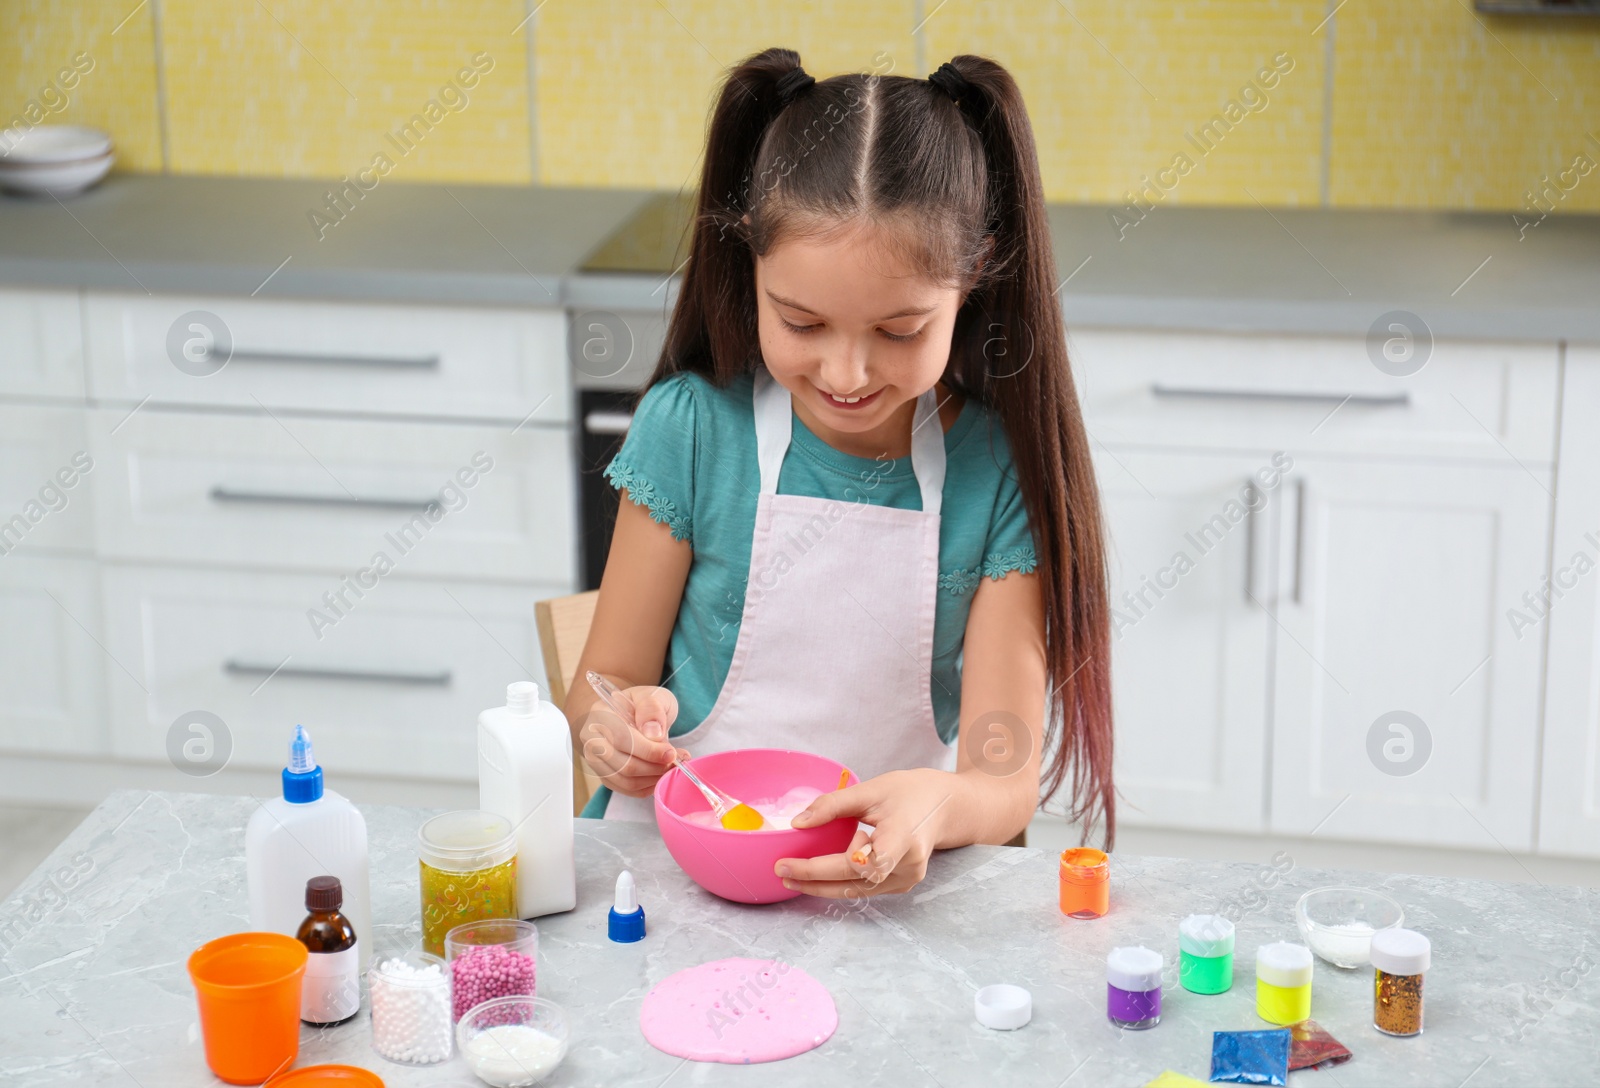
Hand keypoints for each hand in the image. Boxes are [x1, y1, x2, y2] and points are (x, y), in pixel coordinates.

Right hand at [578, 685, 686, 798]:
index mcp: (600, 714)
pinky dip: (648, 786)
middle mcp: (591, 739)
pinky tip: (661, 773)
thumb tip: (653, 734)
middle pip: (623, 765)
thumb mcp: (653, 696)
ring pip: (626, 781)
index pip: (621, 739)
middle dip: (654, 767)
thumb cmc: (644, 704)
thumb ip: (652, 710)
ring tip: (671, 766)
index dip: (649, 750)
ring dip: (653, 778)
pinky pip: (628, 789)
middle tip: (674, 761)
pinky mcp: (605, 775)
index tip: (671, 753)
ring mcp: (596, 760)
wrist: (636, 714)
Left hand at [773, 769, 953, 896]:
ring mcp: (907, 879)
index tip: (790, 863)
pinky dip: (840, 883)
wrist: (945, 806)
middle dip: (813, 879)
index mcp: (903, 836)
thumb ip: (834, 805)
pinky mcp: (902, 884)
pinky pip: (865, 888)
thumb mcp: (871, 790)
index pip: (861, 862)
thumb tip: (798, 823)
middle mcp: (908, 864)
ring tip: (791, 876)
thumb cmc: (910, 793)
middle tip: (781, 870)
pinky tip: (816, 875)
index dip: (823, 868)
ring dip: (822, 886)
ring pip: (857, 890)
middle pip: (854, 880)